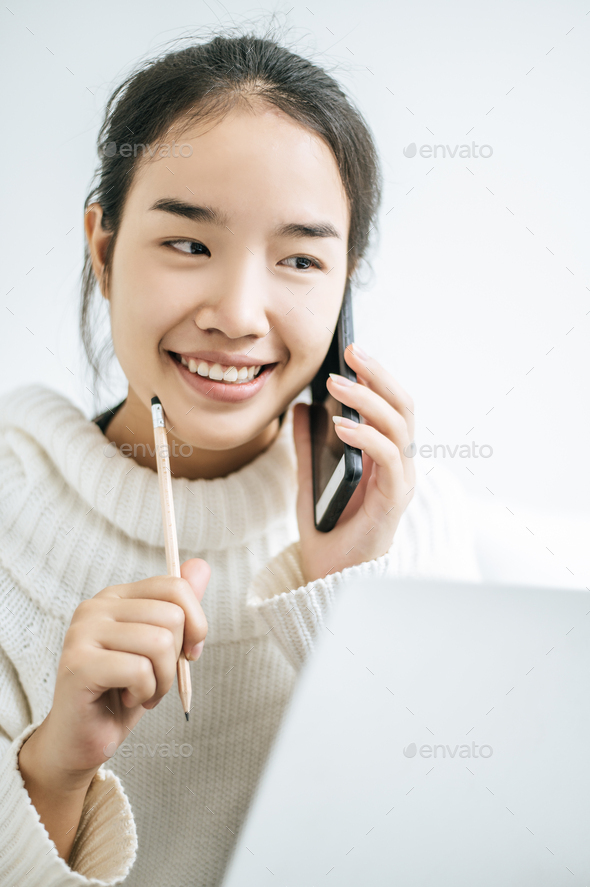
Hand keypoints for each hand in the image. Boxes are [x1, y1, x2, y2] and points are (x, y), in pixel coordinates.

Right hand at [21, 558, 209, 790]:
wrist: (83, 740)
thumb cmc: (123, 693)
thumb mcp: (160, 649)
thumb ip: (179, 607)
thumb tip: (201, 565)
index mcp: (116, 596)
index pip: (174, 585)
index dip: (196, 623)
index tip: (189, 653)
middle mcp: (95, 606)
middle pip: (171, 616)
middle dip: (175, 660)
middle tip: (153, 680)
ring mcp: (82, 633)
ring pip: (159, 643)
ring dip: (161, 681)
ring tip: (140, 692)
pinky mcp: (78, 665)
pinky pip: (139, 670)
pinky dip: (145, 692)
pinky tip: (126, 699)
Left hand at [292, 343, 414, 584]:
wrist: (326, 575)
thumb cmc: (327, 528)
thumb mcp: (308, 478)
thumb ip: (309, 445)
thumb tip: (301, 407)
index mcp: (384, 456)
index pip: (391, 405)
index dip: (376, 375)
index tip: (351, 350)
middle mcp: (399, 466)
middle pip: (403, 407)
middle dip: (379, 375)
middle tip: (351, 351)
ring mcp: (400, 483)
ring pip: (399, 427)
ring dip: (369, 400)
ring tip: (336, 384)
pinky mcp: (393, 502)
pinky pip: (388, 459)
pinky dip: (367, 437)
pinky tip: (341, 425)